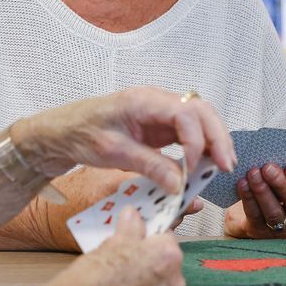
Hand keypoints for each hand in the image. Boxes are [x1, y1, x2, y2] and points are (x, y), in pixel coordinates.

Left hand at [11, 87, 234, 193]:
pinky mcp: (158, 125)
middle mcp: (155, 100)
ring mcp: (159, 111)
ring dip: (214, 140)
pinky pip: (188, 130)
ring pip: (200, 118)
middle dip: (218, 137)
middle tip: (226, 165)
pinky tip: (205, 163)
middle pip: (201, 110)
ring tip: (221, 165)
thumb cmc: (79, 134)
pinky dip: (201, 145)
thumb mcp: (113, 153)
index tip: (193, 169)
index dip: (197, 141)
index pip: (185, 113)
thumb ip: (149, 166)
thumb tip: (180, 185)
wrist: (60, 132)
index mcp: (142, 100)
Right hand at [32, 213, 183, 285]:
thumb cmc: (94, 275)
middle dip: (149, 258)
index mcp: (168, 256)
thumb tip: (133, 215)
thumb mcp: (113, 242)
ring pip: (159, 282)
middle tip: (125, 258)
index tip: (136, 238)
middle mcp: (174, 281)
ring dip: (147, 278)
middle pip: (166, 261)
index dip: (149, 236)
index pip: (166, 236)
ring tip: (121, 278)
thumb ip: (131, 226)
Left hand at [223, 163, 285, 239]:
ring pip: (275, 210)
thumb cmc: (271, 190)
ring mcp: (283, 228)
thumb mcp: (283, 179)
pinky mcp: (262, 232)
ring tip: (253, 173)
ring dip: (263, 190)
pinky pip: (255, 215)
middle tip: (268, 167)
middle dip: (281, 183)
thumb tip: (273, 148)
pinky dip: (248, 198)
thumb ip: (284, 167)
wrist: (248, 216)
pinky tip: (242, 184)